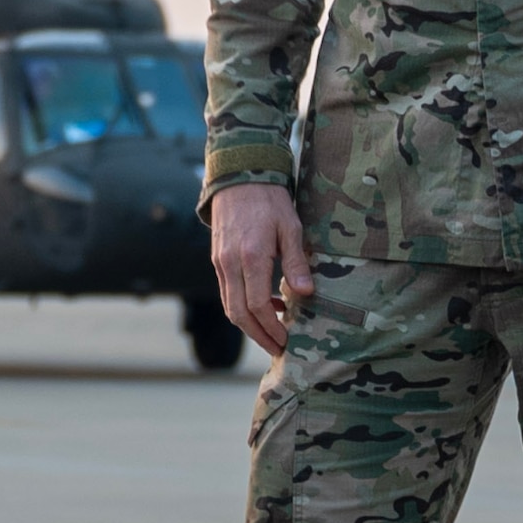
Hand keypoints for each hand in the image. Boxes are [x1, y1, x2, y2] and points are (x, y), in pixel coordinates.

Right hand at [209, 183, 313, 355]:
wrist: (239, 174)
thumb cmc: (269, 199)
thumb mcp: (290, 226)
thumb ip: (295, 262)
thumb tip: (305, 293)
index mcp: (250, 256)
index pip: (257, 305)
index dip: (271, 328)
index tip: (287, 340)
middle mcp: (230, 262)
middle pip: (238, 313)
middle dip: (258, 336)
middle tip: (278, 348)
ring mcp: (220, 261)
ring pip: (229, 305)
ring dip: (249, 325)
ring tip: (272, 332)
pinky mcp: (217, 258)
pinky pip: (227, 291)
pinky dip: (242, 306)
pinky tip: (263, 303)